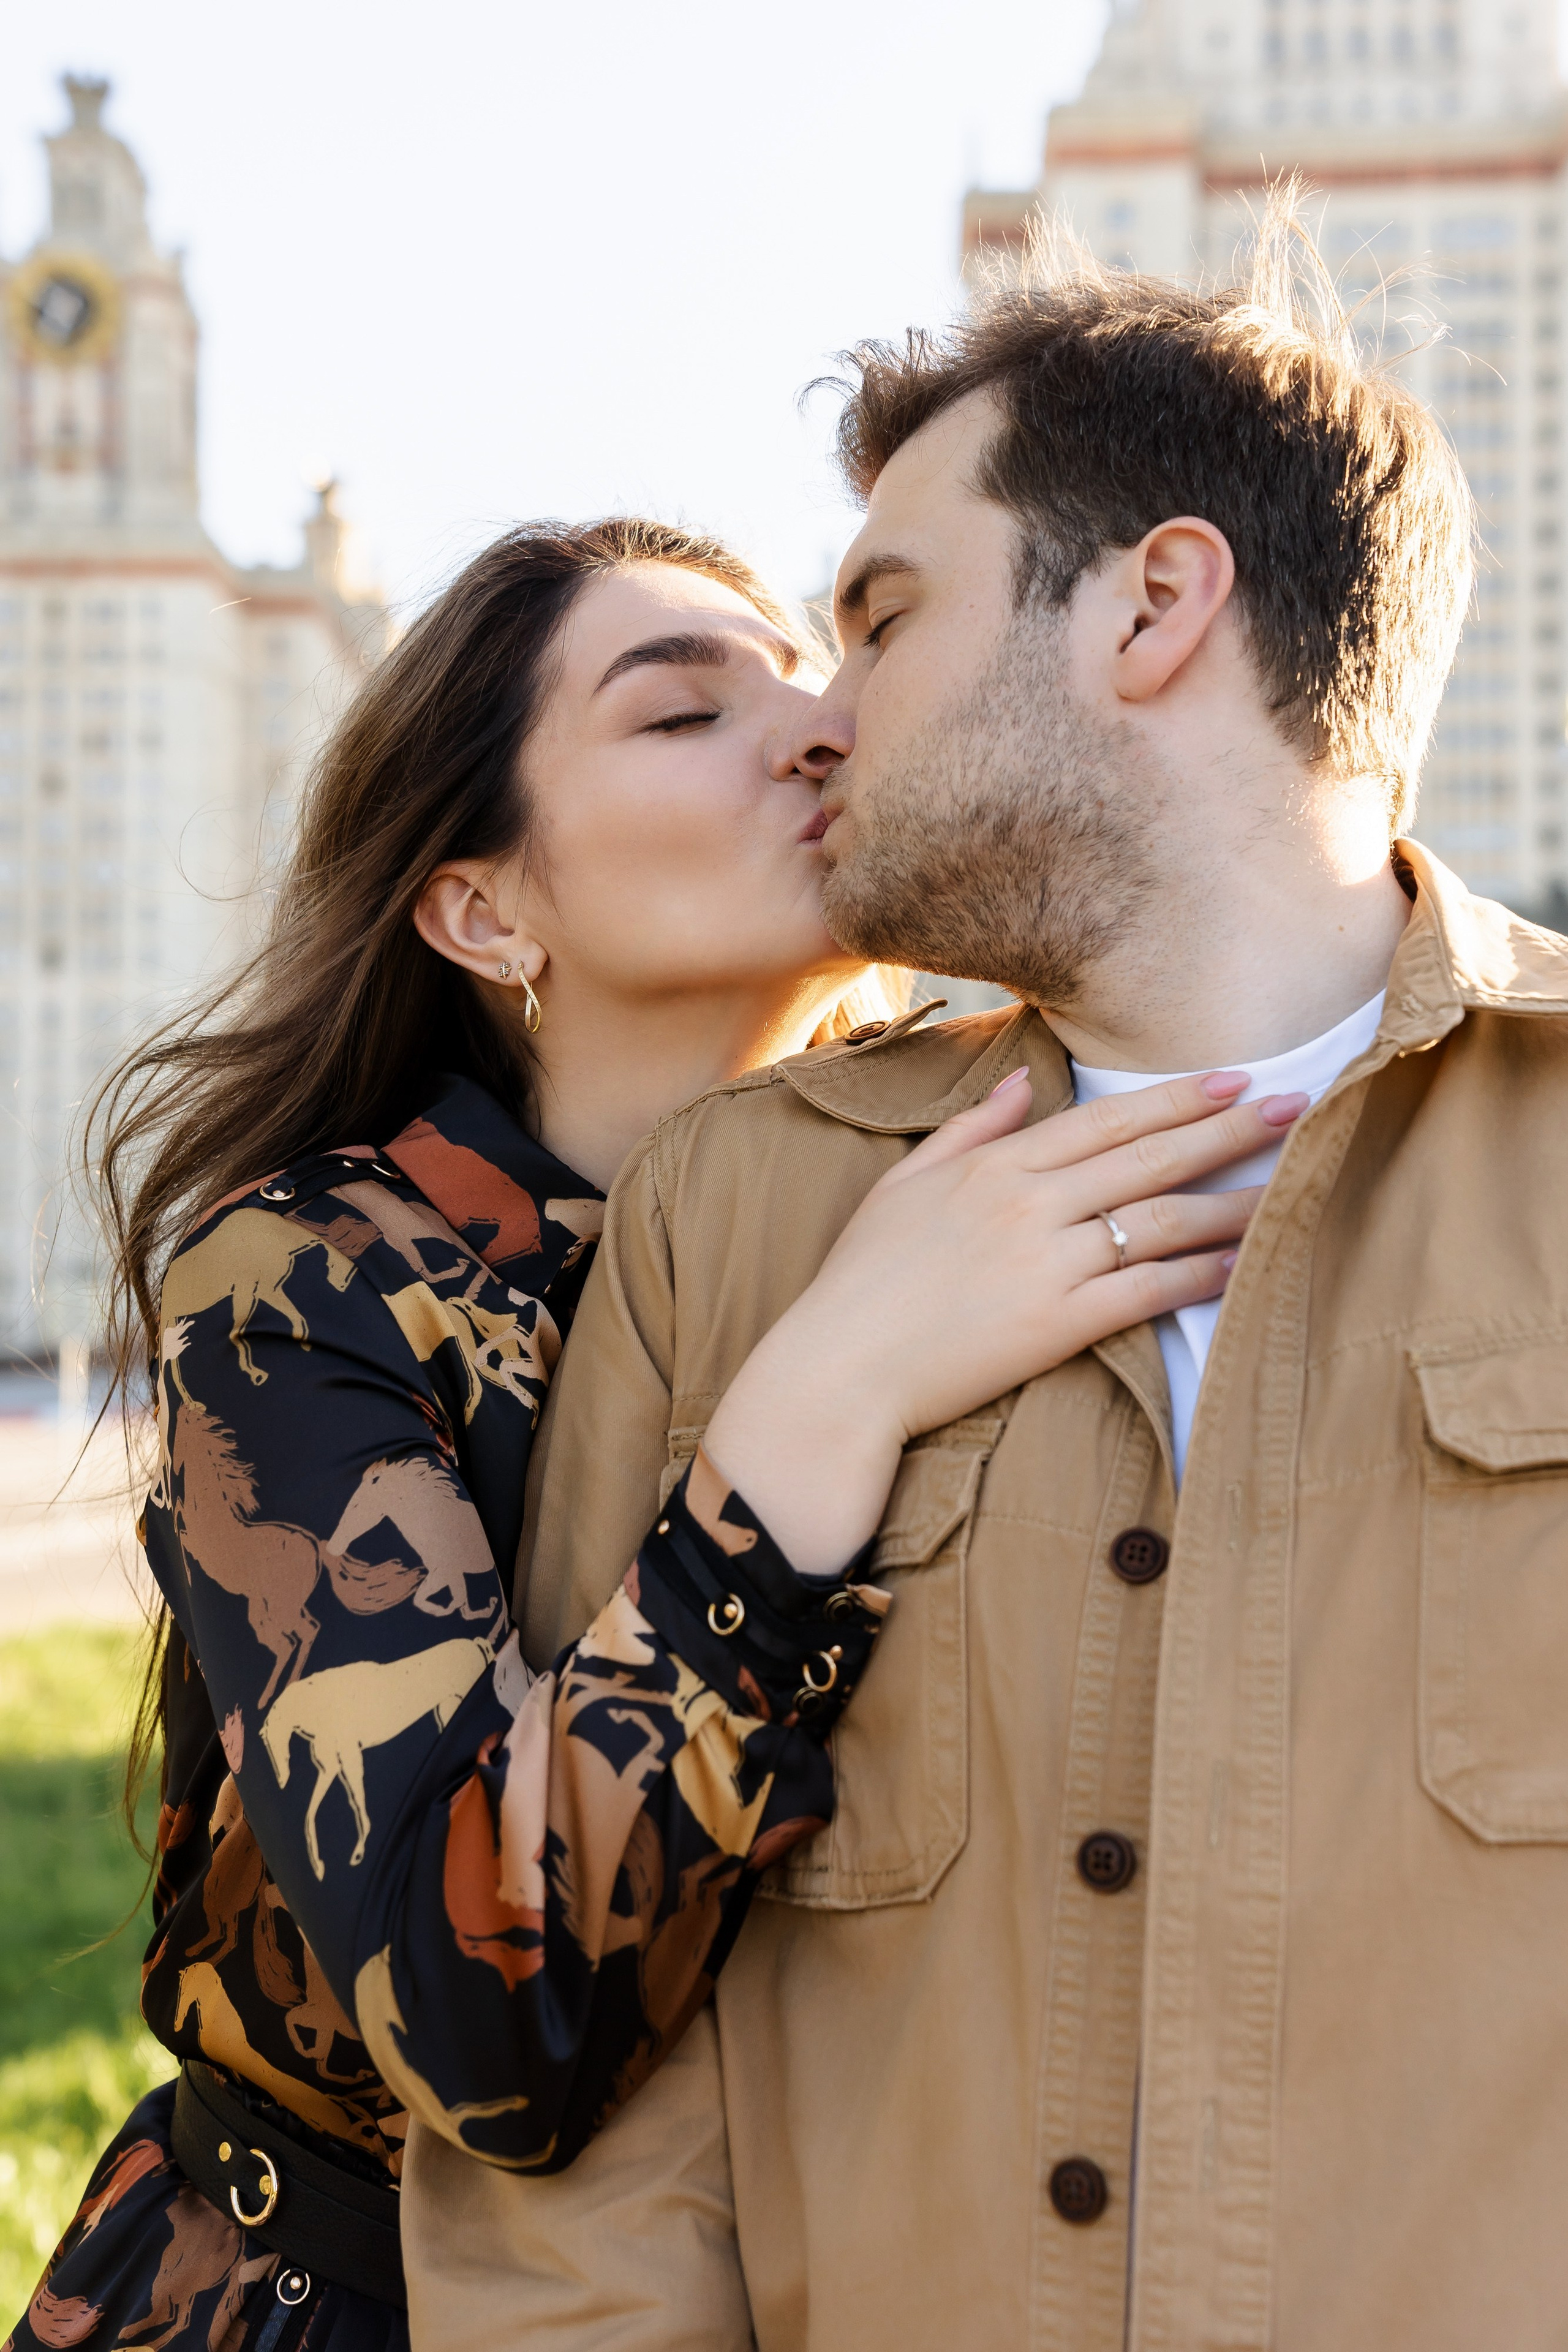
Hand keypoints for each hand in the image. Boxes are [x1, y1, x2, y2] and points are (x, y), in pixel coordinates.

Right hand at [703, 1068, 1304, 1573]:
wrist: (839, 1369)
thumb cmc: (862, 1281)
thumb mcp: (902, 1185)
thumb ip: (967, 1130)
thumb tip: (1016, 1082)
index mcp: (994, 1165)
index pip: (1105, 1119)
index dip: (1176, 1097)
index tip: (1232, 1078)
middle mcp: (1027, 1203)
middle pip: (1148, 1156)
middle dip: (1228, 1128)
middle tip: (1294, 1107)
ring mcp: (1045, 1262)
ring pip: (1161, 1219)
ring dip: (1233, 1198)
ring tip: (1289, 1183)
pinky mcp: (1057, 1324)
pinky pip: (1148, 1290)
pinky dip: (1201, 1274)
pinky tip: (1243, 1261)